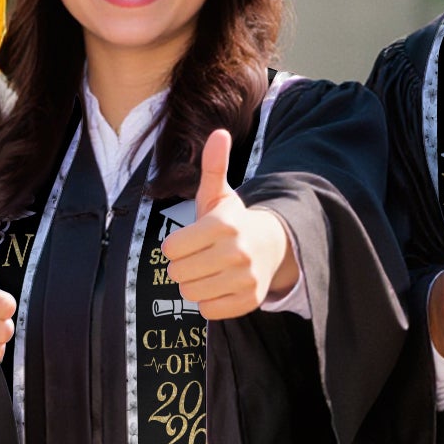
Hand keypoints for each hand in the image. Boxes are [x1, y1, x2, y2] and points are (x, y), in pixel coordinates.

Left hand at [160, 129, 295, 319]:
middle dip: (182, 266)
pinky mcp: (249, 301)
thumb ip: (213, 166)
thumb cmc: (233, 221)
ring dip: (193, 284)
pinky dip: (208, 301)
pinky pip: (208, 310)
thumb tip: (218, 133)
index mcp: (224, 225)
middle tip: (198, 257)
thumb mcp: (219, 194)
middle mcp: (237, 253)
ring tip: (208, 271)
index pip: (171, 249)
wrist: (271, 246)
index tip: (189, 241)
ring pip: (191, 294)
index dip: (174, 247)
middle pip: (178, 273)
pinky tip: (219, 285)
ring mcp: (245, 279)